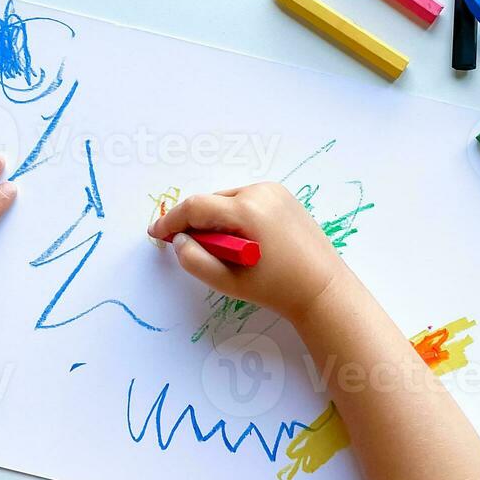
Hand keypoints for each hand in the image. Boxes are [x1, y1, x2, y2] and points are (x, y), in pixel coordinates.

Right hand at [147, 182, 351, 323]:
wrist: (322, 288)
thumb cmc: (276, 289)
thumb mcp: (229, 282)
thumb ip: (195, 261)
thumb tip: (179, 241)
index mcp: (247, 210)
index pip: (196, 207)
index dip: (171, 220)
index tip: (157, 234)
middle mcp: (260, 191)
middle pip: (211, 201)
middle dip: (197, 223)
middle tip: (195, 250)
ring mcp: (274, 191)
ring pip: (227, 200)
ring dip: (217, 219)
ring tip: (226, 249)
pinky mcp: (283, 195)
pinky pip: (246, 200)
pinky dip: (236, 216)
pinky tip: (244, 240)